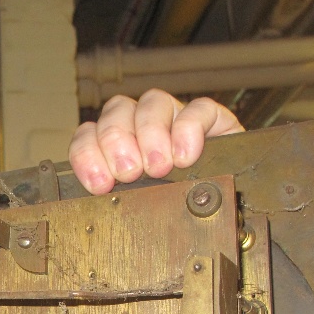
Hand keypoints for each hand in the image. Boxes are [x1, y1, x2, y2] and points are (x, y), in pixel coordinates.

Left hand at [69, 89, 243, 194]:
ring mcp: (174, 118)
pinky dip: (189, 129)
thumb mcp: (139, 209)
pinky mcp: (211, 119)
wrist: (225, 208)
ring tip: (159, 167)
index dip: (87, 154)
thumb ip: (117, 201)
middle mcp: (141, 126)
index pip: (88, 135)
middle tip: (129, 173)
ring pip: (153, 102)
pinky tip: (186, 156)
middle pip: (117, 111)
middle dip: (117, 142)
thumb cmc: (175, 211)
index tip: (99, 183)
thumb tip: (101, 202)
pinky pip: (198, 109)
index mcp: (117, 147)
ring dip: (151, 134)